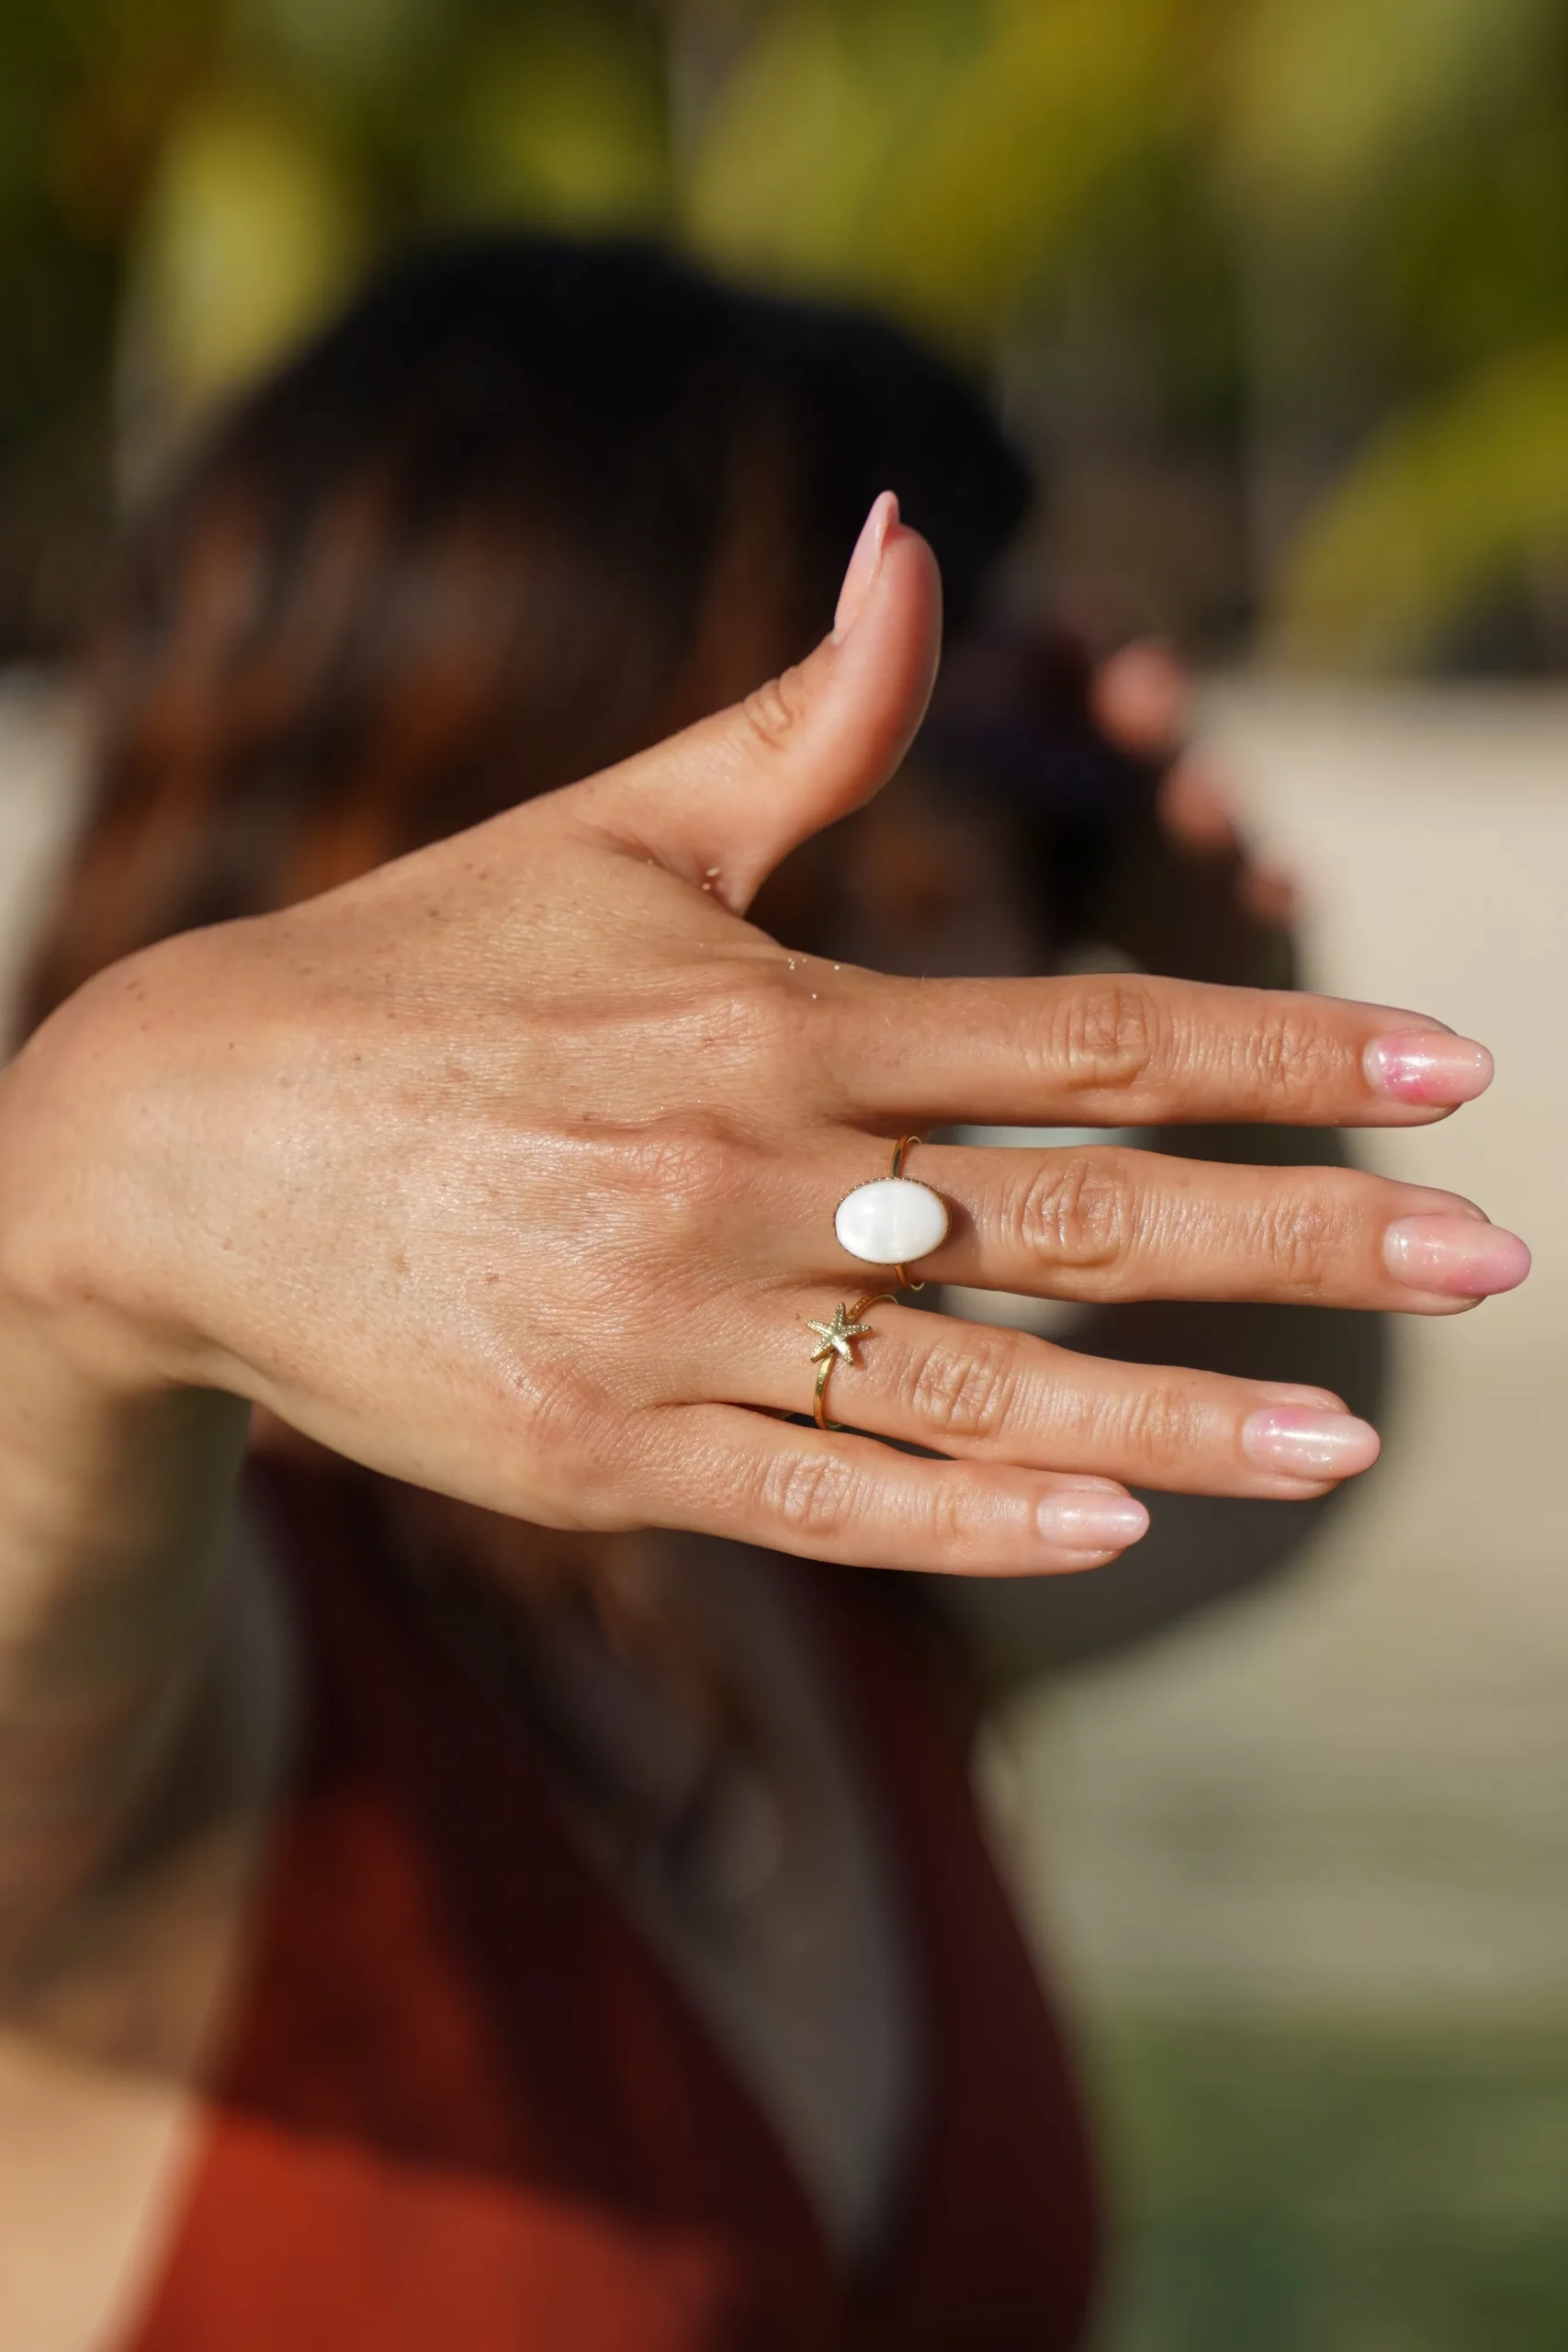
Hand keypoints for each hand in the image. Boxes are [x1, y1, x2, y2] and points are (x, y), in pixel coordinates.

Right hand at [0, 499, 1525, 1578]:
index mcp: (774, 1010)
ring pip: (987, 1386)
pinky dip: (977, 1514)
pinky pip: (825, 1498)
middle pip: (1088, 1215)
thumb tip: (918, 534)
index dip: (1292, 1049)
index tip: (1453, 1064)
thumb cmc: (412, 976)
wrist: (176, 1149)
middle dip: (1308, 1236)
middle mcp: (751, 1171)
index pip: (1095, 1034)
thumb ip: (803, 719)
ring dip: (1191, 1420)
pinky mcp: (601, 1453)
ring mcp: (677, 1326)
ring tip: (1355, 1441)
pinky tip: (1113, 1527)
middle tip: (1490, 1256)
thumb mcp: (607, 827)